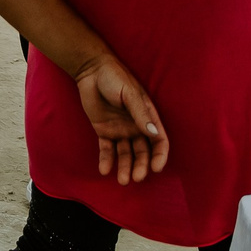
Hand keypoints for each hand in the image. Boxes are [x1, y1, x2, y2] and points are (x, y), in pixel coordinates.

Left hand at [75, 51, 169, 182]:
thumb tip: (154, 134)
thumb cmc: (114, 77)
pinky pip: (106, 149)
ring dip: (125, 167)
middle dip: (141, 166)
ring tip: (122, 180)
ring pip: (126, 154)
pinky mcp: (103, 131)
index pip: (159, 141)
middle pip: (143, 152)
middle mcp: (136, 127)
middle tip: (136, 177)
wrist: (90, 70)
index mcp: (147, 117)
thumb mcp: (129, 94)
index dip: (160, 155)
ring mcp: (120, 130)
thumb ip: (140, 114)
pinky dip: (106, 160)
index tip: (156, 168)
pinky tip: (104, 170)